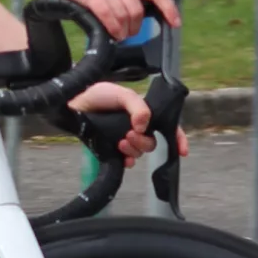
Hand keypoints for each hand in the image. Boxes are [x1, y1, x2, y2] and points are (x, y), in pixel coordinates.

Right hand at [41, 0, 180, 39]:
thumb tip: (139, 13)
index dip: (168, 8)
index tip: (175, 23)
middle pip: (138, 10)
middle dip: (136, 28)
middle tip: (129, 34)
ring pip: (123, 16)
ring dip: (123, 31)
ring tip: (118, 35)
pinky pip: (107, 16)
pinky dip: (112, 29)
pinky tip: (111, 34)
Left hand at [70, 80, 190, 160]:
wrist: (75, 103)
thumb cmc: (98, 95)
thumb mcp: (122, 95)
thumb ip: (137, 107)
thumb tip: (143, 126)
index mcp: (144, 114)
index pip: (167, 128)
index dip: (178, 139)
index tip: (182, 151)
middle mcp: (137, 128)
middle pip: (151, 143)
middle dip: (144, 142)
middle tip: (130, 135)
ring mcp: (124, 140)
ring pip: (140, 152)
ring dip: (134, 150)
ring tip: (120, 141)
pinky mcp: (111, 150)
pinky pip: (126, 162)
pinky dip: (127, 162)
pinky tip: (123, 158)